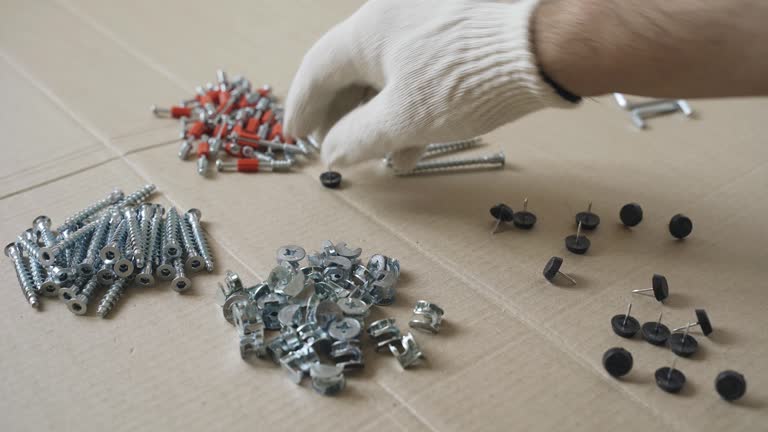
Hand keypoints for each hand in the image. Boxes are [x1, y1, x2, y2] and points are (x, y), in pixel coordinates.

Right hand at [284, 0, 575, 169]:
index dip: (303, 106)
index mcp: (366, 31)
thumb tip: (332, 152)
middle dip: (341, 116)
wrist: (540, 50)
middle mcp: (389, 19)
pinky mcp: (450, 37)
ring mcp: (422, 24)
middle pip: (349, 73)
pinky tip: (413, 144)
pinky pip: (415, 74)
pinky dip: (406, 107)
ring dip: (377, 119)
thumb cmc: (463, 82)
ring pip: (385, 77)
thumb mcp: (403, 119)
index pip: (318, 69)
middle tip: (336, 149)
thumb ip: (358, 138)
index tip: (295, 135)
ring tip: (379, 157)